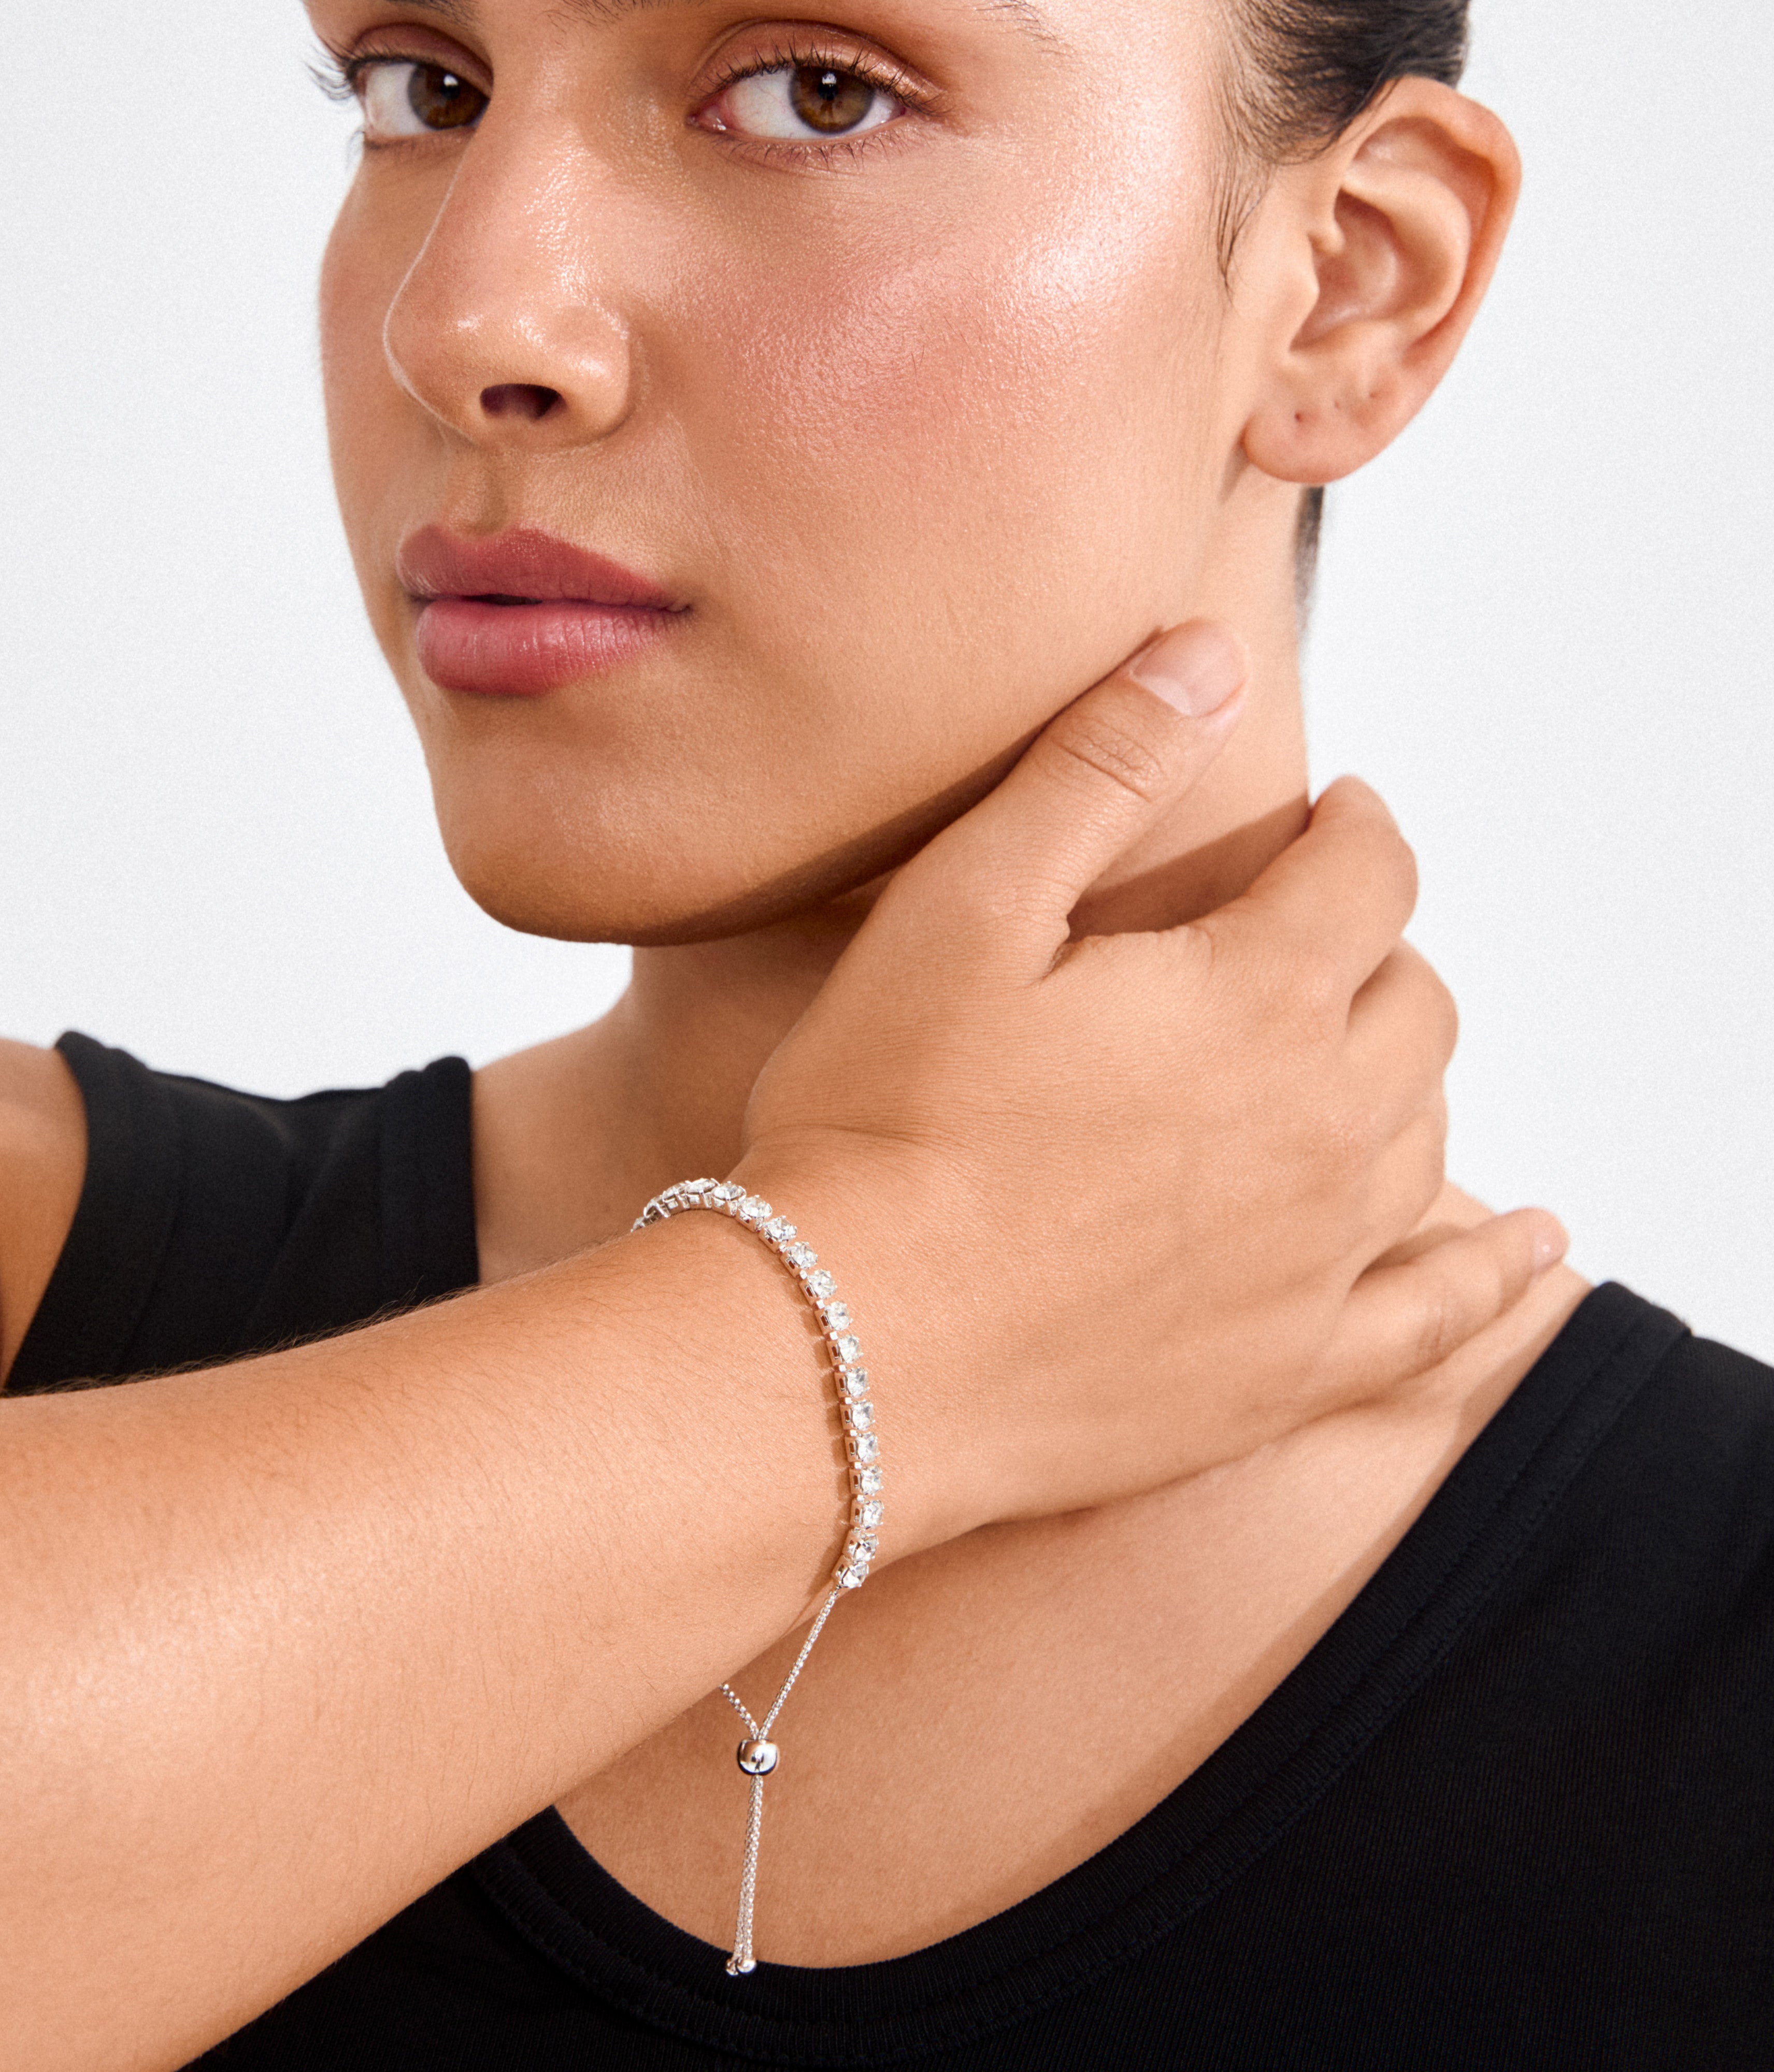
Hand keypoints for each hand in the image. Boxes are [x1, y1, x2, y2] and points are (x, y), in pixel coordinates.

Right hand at [735, 622, 1562, 1542]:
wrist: (850, 1349)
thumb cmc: (882, 1121)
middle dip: (1377, 944)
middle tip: (1313, 932)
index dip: (1355, 826)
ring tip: (1355, 1052)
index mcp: (1254, 997)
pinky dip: (1495, 1272)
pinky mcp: (1286, 1368)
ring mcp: (1315, 1260)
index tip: (1332, 815)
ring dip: (1403, 1073)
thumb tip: (1206, 655)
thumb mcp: (965, 908)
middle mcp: (1321, 1126)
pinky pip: (1439, 1313)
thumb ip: (1098, 769)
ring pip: (1424, 1134)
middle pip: (1414, 1004)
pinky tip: (1529, 1250)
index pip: (1366, 874)